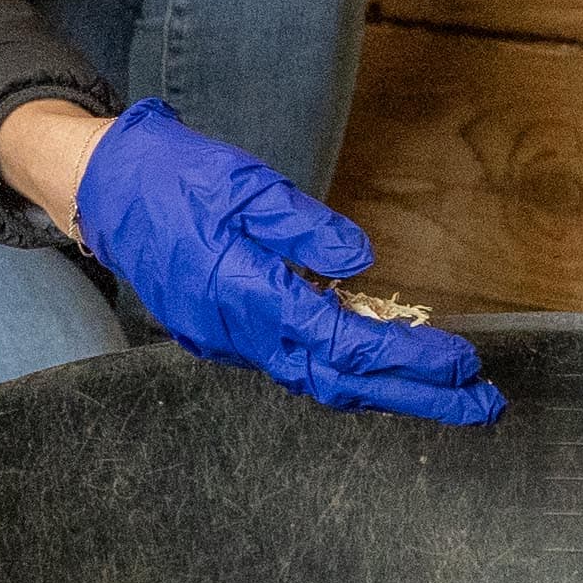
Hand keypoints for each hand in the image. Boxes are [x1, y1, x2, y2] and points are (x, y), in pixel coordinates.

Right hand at [69, 99, 503, 422]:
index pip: (346, 346)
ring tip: (445, 390)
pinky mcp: (223, 334)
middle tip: (482, 406)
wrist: (100, 189)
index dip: (409, 359)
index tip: (463, 364)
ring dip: (385, 389)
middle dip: (417, 398)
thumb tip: (361, 259)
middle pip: (342, 385)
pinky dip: (344, 369)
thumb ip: (305, 225)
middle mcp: (239, 334)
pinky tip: (379, 361)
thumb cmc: (171, 176)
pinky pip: (294, 364)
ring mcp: (227, 341)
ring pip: (318, 381)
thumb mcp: (245, 183)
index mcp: (247, 296)